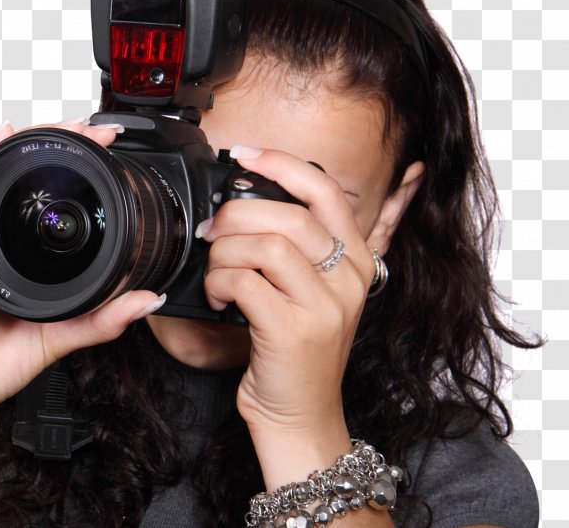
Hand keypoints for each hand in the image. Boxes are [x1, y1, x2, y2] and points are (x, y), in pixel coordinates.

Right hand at [0, 119, 161, 440]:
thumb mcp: (59, 340)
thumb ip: (102, 321)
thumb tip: (148, 301)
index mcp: (24, 260)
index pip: (50, 203)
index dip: (78, 174)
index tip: (109, 154)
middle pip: (24, 179)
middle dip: (59, 145)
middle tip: (94, 130)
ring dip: (30, 145)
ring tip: (63, 125)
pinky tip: (1, 138)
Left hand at [198, 146, 376, 467]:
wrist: (301, 415)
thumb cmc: (294, 347)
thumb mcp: (311, 290)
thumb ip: (294, 247)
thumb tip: (244, 199)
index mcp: (356, 259)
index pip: (324, 191)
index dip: (281, 163)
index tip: (243, 154)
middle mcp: (349, 279)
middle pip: (287, 215)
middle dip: (235, 215)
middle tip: (212, 231)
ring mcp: (326, 306)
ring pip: (264, 245)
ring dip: (224, 253)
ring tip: (217, 272)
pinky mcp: (295, 332)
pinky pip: (245, 282)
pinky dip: (219, 283)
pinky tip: (218, 298)